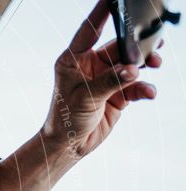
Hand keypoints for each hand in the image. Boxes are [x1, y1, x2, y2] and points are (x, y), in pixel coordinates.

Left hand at [40, 0, 162, 159]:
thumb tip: (134, 69)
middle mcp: (91, 65)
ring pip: (131, 63)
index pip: (90, 30)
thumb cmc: (65, 119)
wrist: (70, 145)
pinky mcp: (118, 93)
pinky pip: (137, 84)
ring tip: (155, 62)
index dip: (102, 12)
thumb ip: (110, 82)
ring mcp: (106, 78)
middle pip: (119, 45)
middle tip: (154, 41)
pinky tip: (149, 93)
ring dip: (145, 62)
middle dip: (137, 43)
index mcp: (74, 60)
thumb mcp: (85, 98)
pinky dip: (145, 87)